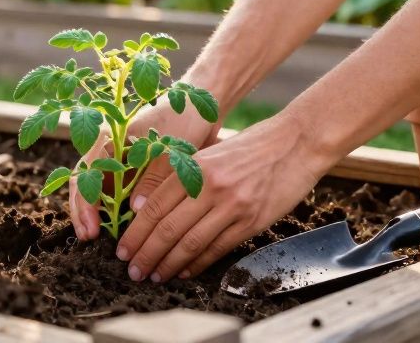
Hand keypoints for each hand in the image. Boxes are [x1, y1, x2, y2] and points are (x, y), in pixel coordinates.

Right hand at [69, 100, 217, 240]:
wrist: (201, 106)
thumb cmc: (184, 119)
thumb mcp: (168, 148)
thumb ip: (151, 177)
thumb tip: (134, 209)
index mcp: (110, 138)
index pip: (85, 173)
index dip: (85, 203)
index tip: (92, 228)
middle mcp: (111, 151)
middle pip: (85, 183)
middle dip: (83, 212)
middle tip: (89, 238)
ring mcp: (121, 162)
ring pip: (99, 190)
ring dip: (97, 214)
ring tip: (101, 238)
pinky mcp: (135, 172)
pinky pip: (119, 194)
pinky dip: (116, 212)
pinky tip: (122, 229)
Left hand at [116, 112, 328, 281]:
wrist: (295, 143)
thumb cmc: (250, 147)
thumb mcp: (209, 153)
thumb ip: (179, 177)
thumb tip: (144, 206)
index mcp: (194, 167)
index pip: (154, 207)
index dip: (135, 232)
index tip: (124, 250)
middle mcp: (210, 187)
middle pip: (167, 229)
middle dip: (146, 254)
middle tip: (133, 270)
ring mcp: (232, 206)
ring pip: (190, 243)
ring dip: (168, 264)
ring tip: (154, 275)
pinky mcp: (251, 222)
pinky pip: (217, 249)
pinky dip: (197, 264)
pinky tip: (183, 271)